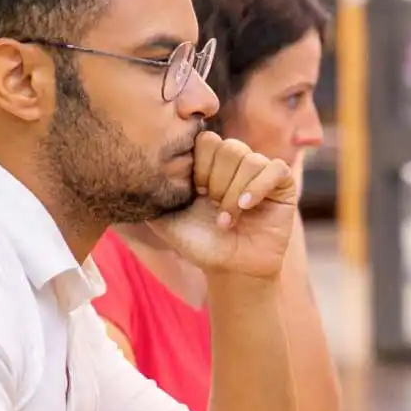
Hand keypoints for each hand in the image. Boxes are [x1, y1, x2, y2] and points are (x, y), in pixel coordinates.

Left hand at [147, 131, 295, 277]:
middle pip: (227, 147)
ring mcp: (260, 173)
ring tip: (226, 221)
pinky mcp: (281, 185)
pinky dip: (257, 187)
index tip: (195, 193)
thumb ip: (151, 198)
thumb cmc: (201, 245)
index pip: (205, 140)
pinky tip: (245, 207)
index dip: (199, 166)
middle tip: (212, 207)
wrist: (231, 269)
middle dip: (216, 182)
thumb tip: (128, 179)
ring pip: (249, 160)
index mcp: (210, 165)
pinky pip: (274, 169)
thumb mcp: (167, 221)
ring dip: (233, 194)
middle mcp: (236, 164)